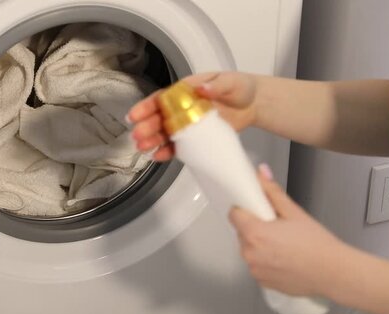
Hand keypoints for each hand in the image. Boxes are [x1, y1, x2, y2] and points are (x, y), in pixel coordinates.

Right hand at [126, 72, 259, 160]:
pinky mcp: (195, 140)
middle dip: (147, 127)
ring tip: (142, 148)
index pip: (162, 98)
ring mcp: (187, 125)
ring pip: (165, 134)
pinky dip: (167, 152)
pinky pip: (178, 147)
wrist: (253, 105)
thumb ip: (217, 85)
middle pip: (160, 118)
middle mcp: (181, 108)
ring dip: (153, 141)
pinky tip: (157, 156)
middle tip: (137, 136)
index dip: (147, 106)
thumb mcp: (230, 82)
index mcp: (185, 92)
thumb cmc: (239, 88)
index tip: (134, 115)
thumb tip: (202, 88)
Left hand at [229, 164, 346, 296]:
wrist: (335, 273)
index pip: (233, 214)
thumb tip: (261, 175)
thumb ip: (272, 192)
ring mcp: (255, 269)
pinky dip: (266, 261)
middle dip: (255, 227)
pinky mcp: (262, 281)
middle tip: (278, 227)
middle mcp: (250, 254)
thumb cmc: (318, 246)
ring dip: (260, 245)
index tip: (255, 209)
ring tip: (284, 244)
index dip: (244, 209)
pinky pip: (257, 265)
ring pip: (249, 249)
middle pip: (242, 232)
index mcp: (255, 233)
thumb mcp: (295, 213)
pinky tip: (285, 258)